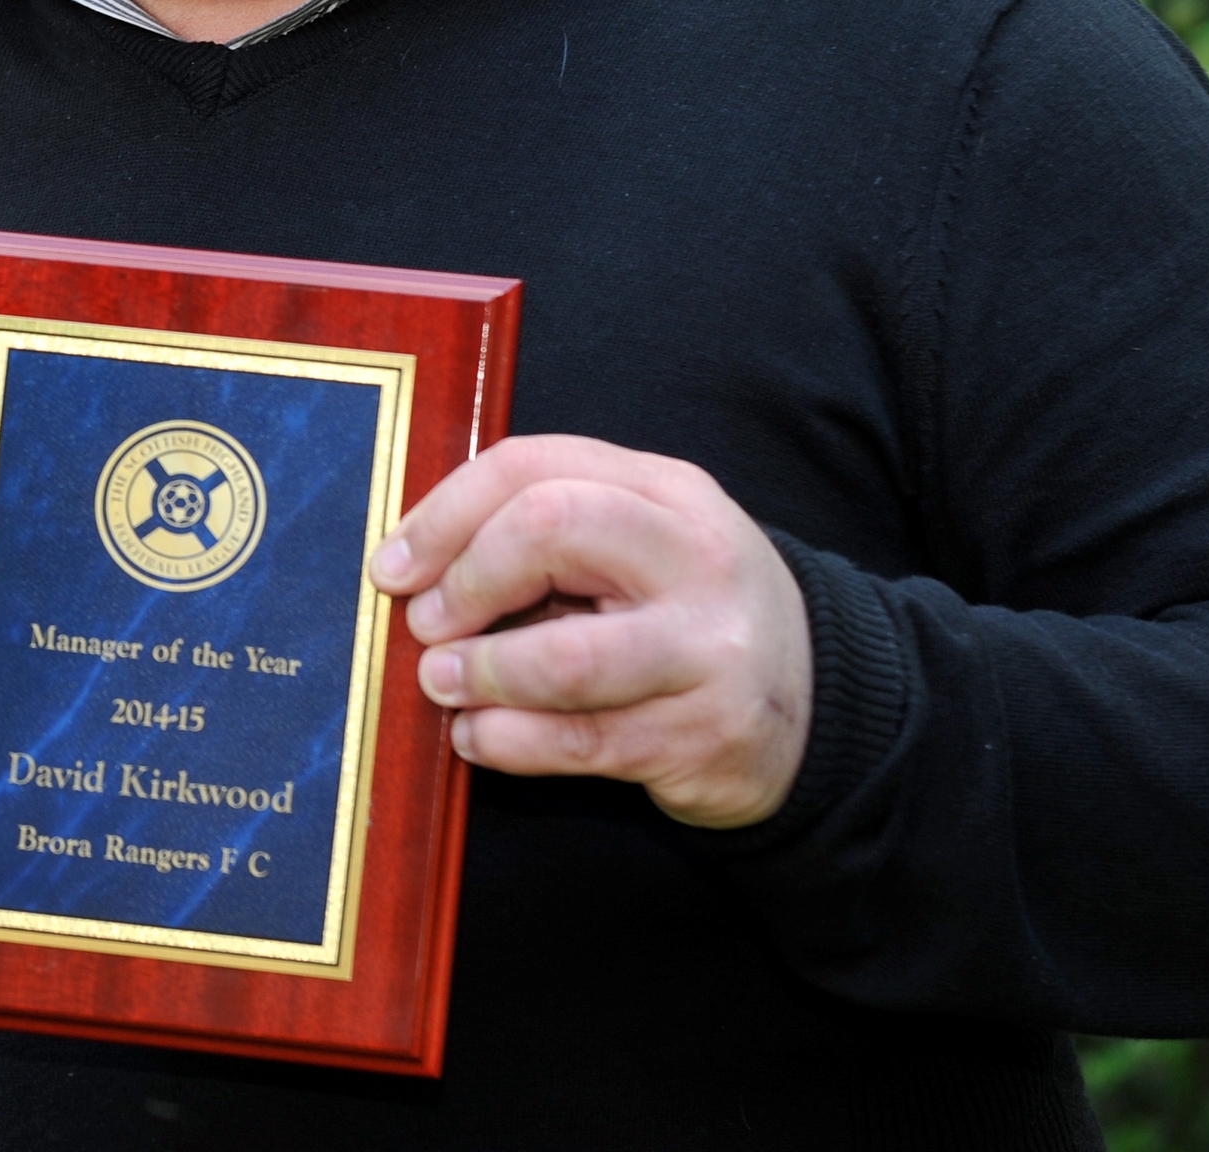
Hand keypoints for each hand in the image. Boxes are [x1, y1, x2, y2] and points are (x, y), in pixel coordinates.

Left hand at [365, 434, 811, 828]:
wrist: (816, 707)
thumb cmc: (686, 616)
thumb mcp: (638, 547)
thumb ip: (546, 535)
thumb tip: (412, 568)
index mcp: (669, 491)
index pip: (535, 466)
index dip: (445, 512)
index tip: (393, 564)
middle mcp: (698, 558)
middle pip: (550, 529)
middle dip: (464, 580)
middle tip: (424, 625)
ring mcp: (710, 651)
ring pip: (565, 657)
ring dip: (481, 672)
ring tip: (440, 683)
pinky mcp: (704, 737)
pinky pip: (580, 740)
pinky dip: (508, 741)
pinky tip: (479, 737)